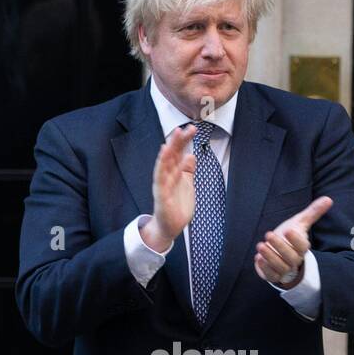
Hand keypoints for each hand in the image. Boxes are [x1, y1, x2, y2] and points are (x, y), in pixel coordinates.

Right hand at [142, 123, 197, 250]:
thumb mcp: (187, 185)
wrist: (170, 227)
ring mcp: (162, 184)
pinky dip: (161, 165)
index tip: (193, 128)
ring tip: (175, 135)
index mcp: (174, 173)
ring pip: (166, 163)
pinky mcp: (161, 194)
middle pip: (172, 155)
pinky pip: (160, 178)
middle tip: (187, 127)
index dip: (184, 141)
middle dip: (179, 141)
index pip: (179, 153)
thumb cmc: (177, 206)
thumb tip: (191, 155)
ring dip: (170, 148)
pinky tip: (164, 154)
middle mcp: (167, 176)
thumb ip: (187, 170)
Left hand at [255, 196, 332, 288]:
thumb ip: (312, 212)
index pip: (303, 246)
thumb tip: (328, 199)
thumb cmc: (289, 237)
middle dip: (280, 246)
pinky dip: (265, 268)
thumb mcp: (299, 223)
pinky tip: (258, 258)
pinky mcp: (273, 275)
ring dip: (270, 256)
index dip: (296, 239)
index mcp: (301, 247)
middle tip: (269, 234)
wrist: (279, 254)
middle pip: (291, 257)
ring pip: (281, 266)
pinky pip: (271, 275)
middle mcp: (294, 260)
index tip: (289, 230)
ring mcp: (284, 269)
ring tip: (260, 245)